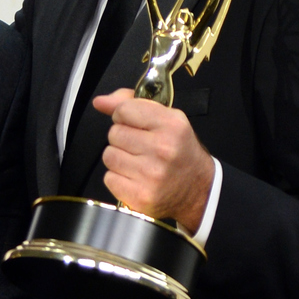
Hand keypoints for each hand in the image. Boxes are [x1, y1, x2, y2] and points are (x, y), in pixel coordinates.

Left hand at [93, 90, 214, 235]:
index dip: (124, 116)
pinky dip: (118, 178)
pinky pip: (109, 178)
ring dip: (118, 158)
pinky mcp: (140, 196)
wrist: (198, 190)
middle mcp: (163, 149)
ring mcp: (151, 175)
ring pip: (109, 156)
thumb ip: (132, 104)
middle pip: (114, 133)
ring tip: (137, 163)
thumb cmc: (180, 152)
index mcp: (172, 125)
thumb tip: (100, 102)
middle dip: (122, 138)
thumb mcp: (167, 120)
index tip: (134, 124)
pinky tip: (135, 178)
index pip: (124, 109)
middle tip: (140, 147)